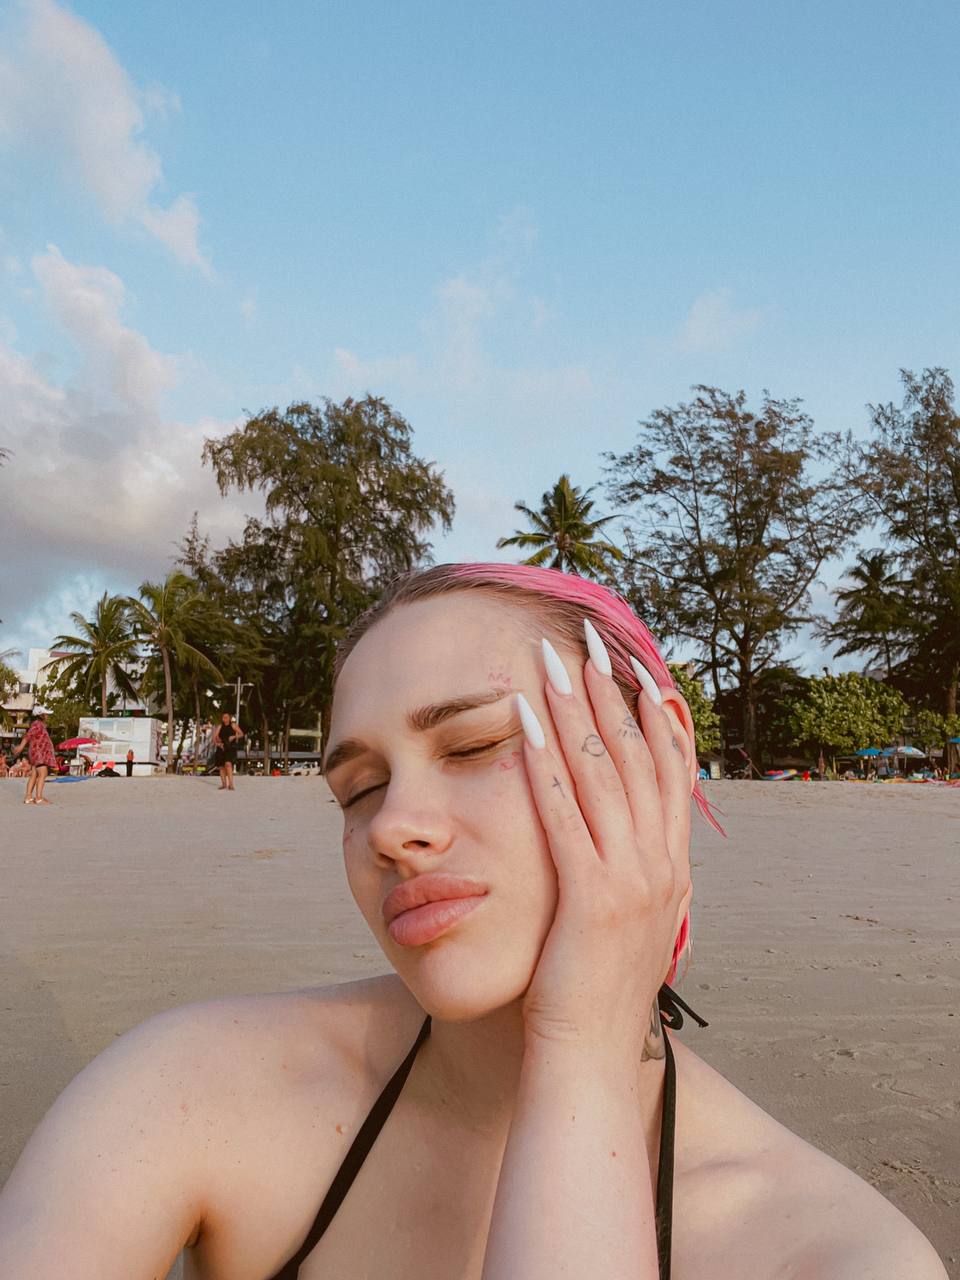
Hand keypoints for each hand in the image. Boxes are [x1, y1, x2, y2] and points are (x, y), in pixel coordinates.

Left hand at [516, 623, 692, 1056]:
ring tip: (554, 658)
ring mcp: (632, 878)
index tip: (634, 665)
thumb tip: (621, 832)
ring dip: (576, 709)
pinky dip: (544, 760)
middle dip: (612, 692)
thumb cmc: (594, 989)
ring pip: (602, 772)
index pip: (670, 769)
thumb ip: (629, 870)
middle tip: (591, 639)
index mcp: (672, 866)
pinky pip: (563, 813)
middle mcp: (662, 863)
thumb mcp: (627, 921)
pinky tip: (524, 720)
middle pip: (637, 755)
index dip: (653, 712)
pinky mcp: (590, 896)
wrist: (589, 1058)